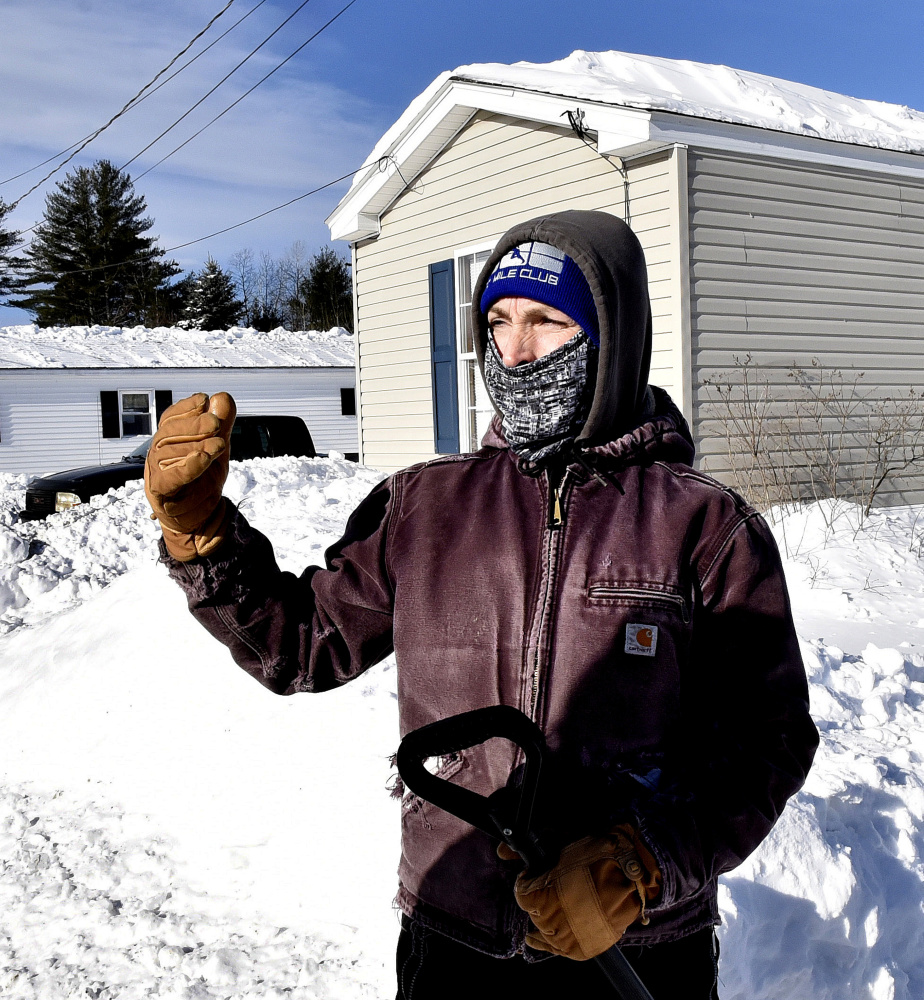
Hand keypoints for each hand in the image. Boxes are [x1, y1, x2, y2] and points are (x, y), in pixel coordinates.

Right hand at [144, 392, 236, 560]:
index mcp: (168, 441)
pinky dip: (188, 466)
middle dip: (194, 425)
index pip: (171, 419)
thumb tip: (222, 397)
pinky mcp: (160, 493)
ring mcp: (155, 473)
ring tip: (220, 444)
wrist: (202, 519)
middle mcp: (158, 454)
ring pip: (170, 454)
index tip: (204, 399)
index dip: (186, 408)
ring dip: (197, 446)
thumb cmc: (203, 481)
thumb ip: (221, 425)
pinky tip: (205, 457)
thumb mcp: (218, 449)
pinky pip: (170, 478)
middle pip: (169, 433)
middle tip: (217, 423)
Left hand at [497, 824, 660, 960]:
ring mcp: (564, 938)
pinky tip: (548, 935)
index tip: (538, 873)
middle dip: (540, 897)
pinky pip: (559, 949)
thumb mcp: (560, 844)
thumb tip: (501, 851)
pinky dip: (553, 941)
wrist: (633, 878)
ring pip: (544, 931)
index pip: (522, 891)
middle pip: (533, 911)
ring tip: (555, 908)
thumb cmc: (598, 857)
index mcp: (539, 894)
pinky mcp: (580, 950)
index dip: (530, 879)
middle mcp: (547, 920)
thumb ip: (527, 851)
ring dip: (547, 918)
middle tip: (556, 886)